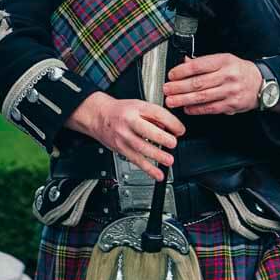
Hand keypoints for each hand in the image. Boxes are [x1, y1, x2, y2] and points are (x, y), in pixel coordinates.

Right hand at [65, 91, 184, 181]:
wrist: (98, 116)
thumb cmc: (121, 110)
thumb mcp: (139, 105)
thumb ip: (155, 116)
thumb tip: (171, 128)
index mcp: (137, 108)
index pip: (157, 113)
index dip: (171, 123)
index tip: (180, 130)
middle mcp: (129, 122)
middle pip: (146, 131)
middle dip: (162, 138)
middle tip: (173, 143)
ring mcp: (123, 136)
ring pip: (141, 148)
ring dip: (157, 155)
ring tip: (169, 160)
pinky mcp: (121, 149)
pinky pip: (136, 160)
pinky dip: (148, 169)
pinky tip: (158, 174)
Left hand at [164, 53, 261, 115]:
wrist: (260, 83)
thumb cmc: (239, 70)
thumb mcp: (224, 59)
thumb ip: (204, 62)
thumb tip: (184, 62)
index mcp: (224, 61)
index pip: (199, 65)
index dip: (182, 71)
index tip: (171, 75)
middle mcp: (227, 76)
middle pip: (198, 83)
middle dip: (179, 87)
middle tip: (166, 89)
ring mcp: (230, 91)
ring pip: (203, 97)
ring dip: (184, 100)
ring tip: (171, 101)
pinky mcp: (231, 105)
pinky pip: (211, 108)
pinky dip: (197, 109)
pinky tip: (187, 108)